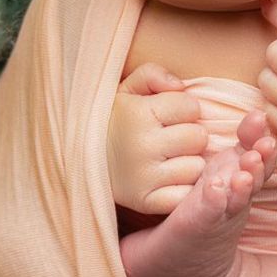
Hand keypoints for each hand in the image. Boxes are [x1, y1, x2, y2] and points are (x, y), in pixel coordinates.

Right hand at [107, 63, 207, 214]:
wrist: (78, 159)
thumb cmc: (111, 120)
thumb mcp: (126, 89)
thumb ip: (153, 75)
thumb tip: (181, 85)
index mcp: (139, 114)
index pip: (192, 107)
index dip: (183, 109)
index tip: (168, 116)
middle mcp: (142, 145)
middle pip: (198, 137)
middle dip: (189, 135)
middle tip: (170, 139)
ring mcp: (145, 177)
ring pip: (196, 167)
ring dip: (187, 162)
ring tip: (168, 159)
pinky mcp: (146, 202)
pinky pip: (185, 194)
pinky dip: (181, 188)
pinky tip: (166, 180)